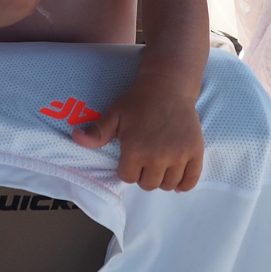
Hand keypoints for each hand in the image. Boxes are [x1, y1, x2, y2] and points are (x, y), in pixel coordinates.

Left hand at [72, 75, 203, 191]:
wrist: (168, 86)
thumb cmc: (138, 101)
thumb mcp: (114, 115)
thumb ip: (96, 132)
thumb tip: (75, 137)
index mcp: (135, 151)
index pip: (128, 177)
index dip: (127, 168)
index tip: (131, 155)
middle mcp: (158, 157)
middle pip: (148, 185)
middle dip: (144, 175)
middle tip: (146, 159)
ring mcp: (179, 156)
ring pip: (167, 185)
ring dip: (162, 179)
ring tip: (160, 165)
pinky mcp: (195, 152)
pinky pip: (190, 181)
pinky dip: (183, 184)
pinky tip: (177, 178)